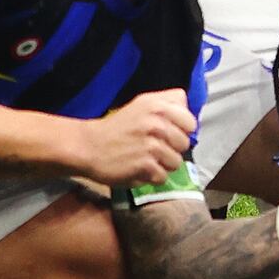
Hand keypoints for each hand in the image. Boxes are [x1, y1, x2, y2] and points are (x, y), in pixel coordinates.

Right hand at [74, 85, 201, 189]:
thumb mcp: (142, 104)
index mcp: (157, 106)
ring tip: (144, 158)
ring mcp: (151, 146)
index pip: (190, 122)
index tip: (167, 133)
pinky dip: (151, 176)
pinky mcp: (145, 165)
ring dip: (161, 164)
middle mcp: (156, 124)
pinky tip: (137, 168)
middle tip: (151, 147)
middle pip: (185, 144)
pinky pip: (163, 177)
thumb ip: (168, 101)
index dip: (181, 130)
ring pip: (176, 162)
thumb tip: (188, 106)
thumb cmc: (118, 127)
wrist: (88, 146)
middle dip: (171, 148)